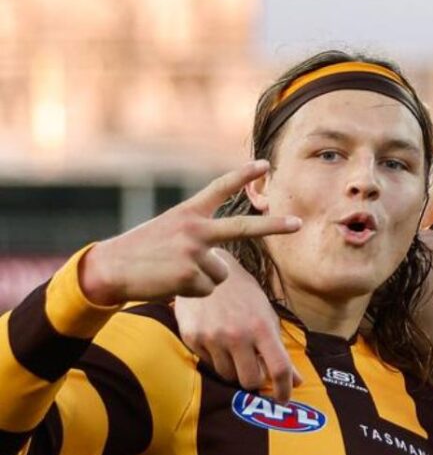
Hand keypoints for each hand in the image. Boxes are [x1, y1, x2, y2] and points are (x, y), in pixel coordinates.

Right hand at [80, 161, 298, 304]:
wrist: (110, 269)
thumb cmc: (143, 251)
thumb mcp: (171, 230)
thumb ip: (199, 233)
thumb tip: (228, 255)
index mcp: (188, 213)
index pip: (219, 189)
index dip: (243, 175)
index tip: (265, 163)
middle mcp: (194, 228)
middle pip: (244, 227)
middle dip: (274, 226)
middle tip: (298, 223)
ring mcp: (192, 252)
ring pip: (221, 272)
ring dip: (204, 277)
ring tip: (176, 272)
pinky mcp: (188, 275)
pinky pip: (208, 288)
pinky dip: (193, 291)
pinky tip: (172, 282)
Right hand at [173, 257, 300, 401]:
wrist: (207, 269)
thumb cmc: (244, 294)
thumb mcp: (267, 316)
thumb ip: (279, 349)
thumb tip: (296, 381)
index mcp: (262, 327)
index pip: (279, 368)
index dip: (283, 389)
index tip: (283, 399)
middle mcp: (237, 335)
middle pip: (250, 381)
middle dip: (255, 381)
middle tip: (255, 371)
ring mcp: (212, 337)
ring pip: (227, 375)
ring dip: (234, 369)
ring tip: (234, 350)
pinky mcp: (192, 338)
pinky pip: (208, 363)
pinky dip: (216, 359)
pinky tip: (216, 339)